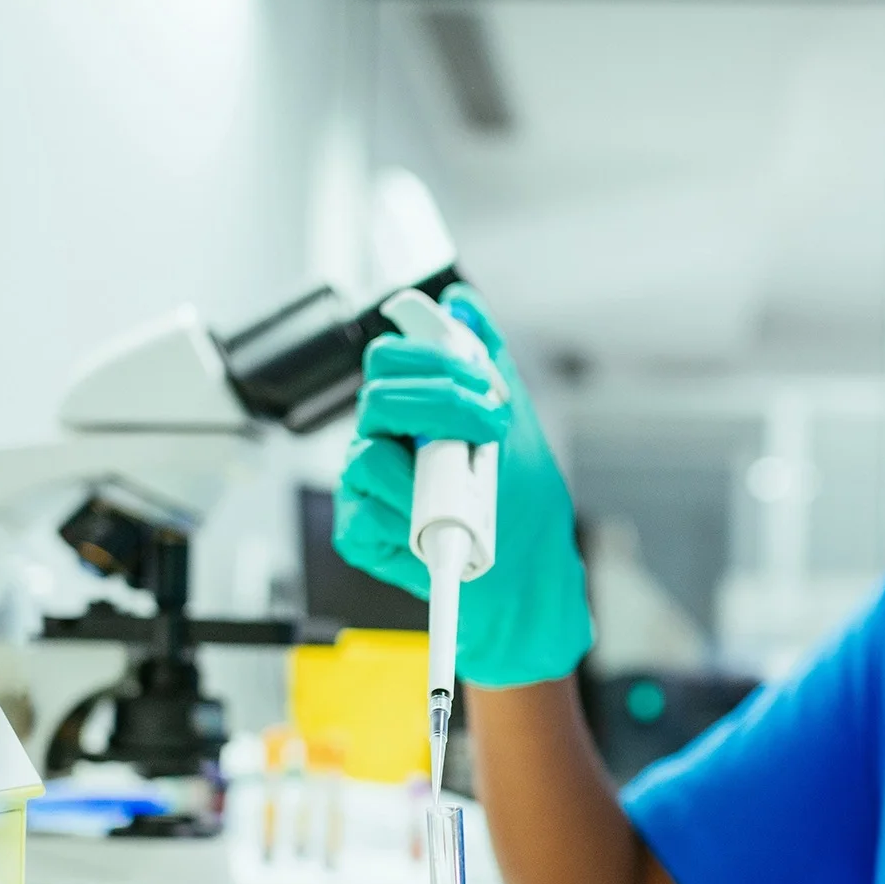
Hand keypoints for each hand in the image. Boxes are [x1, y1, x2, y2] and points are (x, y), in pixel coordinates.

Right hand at [333, 285, 593, 688]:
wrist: (525, 580)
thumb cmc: (519, 506)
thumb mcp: (515, 424)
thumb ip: (486, 361)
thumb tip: (463, 303)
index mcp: (414, 407)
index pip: (396, 356)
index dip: (437, 362)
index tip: (488, 392)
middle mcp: (383, 440)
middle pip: (377, 395)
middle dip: (438, 408)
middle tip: (486, 436)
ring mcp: (368, 487)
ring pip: (367, 456)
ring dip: (430, 477)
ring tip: (468, 500)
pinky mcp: (360, 532)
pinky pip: (365, 514)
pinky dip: (410, 525)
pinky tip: (436, 536)